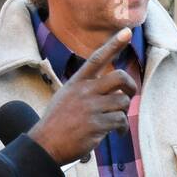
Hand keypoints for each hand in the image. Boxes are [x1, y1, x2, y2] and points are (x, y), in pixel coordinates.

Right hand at [28, 28, 137, 165]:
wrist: (46, 144)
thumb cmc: (57, 122)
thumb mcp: (66, 96)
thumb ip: (86, 89)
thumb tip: (113, 90)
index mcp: (77, 82)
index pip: (97, 58)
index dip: (113, 44)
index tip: (127, 32)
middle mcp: (84, 91)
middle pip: (119, 77)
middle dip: (131, 85)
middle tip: (130, 94)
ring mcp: (91, 107)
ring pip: (123, 101)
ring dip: (124, 112)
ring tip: (116, 122)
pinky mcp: (97, 125)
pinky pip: (120, 121)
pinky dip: (122, 128)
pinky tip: (117, 133)